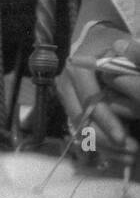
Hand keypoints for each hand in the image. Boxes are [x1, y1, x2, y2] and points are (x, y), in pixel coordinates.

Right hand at [60, 31, 139, 161]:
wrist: (94, 41)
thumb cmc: (111, 44)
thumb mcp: (123, 46)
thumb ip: (132, 57)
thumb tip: (122, 69)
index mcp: (78, 70)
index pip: (91, 101)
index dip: (107, 121)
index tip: (124, 138)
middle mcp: (66, 85)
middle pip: (82, 120)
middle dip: (106, 140)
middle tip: (132, 153)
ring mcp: (66, 97)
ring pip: (80, 129)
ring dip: (103, 146)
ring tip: (128, 156)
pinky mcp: (70, 106)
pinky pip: (81, 130)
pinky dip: (98, 144)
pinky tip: (116, 153)